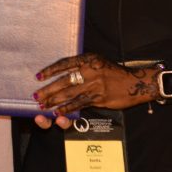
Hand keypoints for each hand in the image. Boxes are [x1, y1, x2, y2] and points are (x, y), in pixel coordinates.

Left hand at [32, 53, 156, 118]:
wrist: (134, 83)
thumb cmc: (114, 72)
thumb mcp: (98, 62)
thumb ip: (82, 66)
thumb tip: (63, 74)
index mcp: (89, 59)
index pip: (65, 64)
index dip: (50, 70)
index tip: (38, 76)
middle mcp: (90, 71)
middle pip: (64, 81)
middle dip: (49, 90)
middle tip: (37, 96)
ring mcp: (94, 85)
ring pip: (70, 94)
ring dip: (55, 100)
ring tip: (43, 105)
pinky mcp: (99, 98)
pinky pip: (79, 104)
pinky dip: (67, 108)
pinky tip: (58, 112)